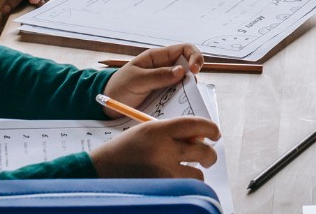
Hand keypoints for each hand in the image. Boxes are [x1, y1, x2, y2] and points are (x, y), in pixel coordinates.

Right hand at [89, 117, 219, 179]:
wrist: (100, 171)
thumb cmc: (127, 149)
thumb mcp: (149, 131)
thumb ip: (174, 133)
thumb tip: (201, 139)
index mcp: (160, 130)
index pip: (196, 125)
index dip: (211, 128)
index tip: (216, 134)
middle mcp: (164, 150)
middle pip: (203, 151)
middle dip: (210, 155)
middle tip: (208, 157)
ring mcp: (163, 174)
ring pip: (197, 176)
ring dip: (196, 174)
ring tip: (186, 173)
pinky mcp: (160, 190)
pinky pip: (185, 190)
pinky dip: (185, 188)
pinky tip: (177, 183)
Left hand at [102, 44, 208, 109]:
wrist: (106, 106)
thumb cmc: (119, 87)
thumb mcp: (137, 80)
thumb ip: (158, 75)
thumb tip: (182, 71)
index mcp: (159, 57)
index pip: (185, 49)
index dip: (194, 56)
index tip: (195, 70)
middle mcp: (166, 68)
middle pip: (189, 67)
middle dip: (193, 77)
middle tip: (191, 89)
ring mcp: (166, 84)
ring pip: (185, 84)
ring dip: (188, 92)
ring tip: (184, 101)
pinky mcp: (164, 98)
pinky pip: (177, 98)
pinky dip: (181, 103)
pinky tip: (178, 109)